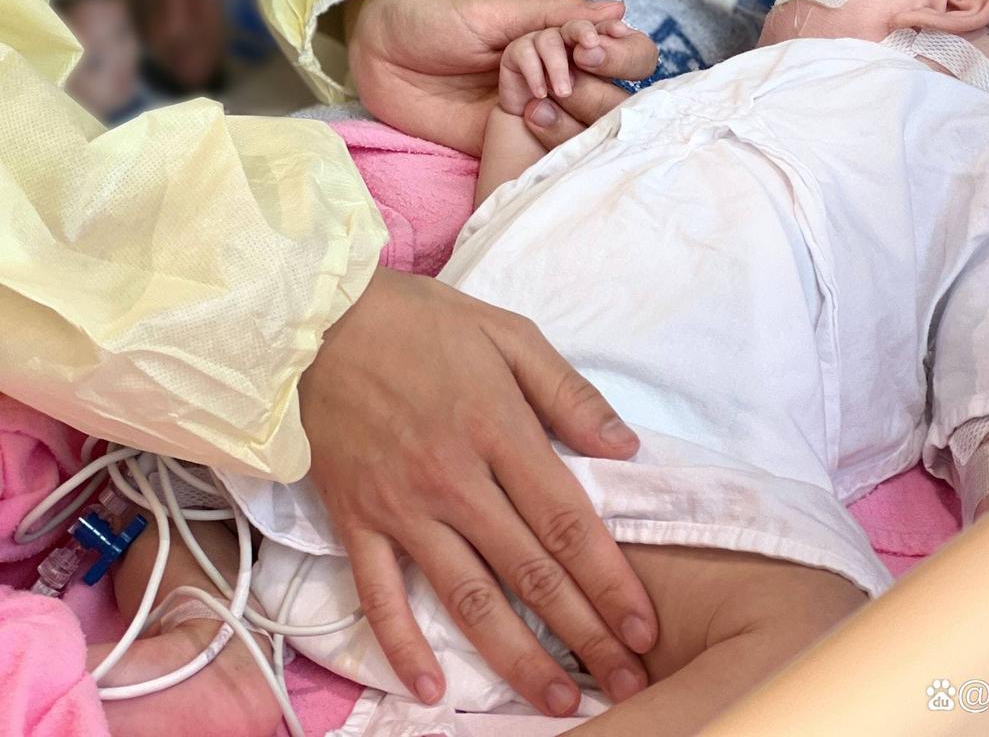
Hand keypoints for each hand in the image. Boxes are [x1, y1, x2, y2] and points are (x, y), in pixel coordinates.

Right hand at [302, 268, 658, 714]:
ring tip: (557, 702)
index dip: (609, 579)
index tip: (643, 627)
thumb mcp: (506, 331)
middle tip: (624, 684)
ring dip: (515, 658)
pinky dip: (404, 647)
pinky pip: (381, 595)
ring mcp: (402, 506)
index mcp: (499, 428)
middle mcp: (455, 479)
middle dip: (583, 634)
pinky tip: (433, 690)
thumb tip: (625, 448)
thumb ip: (567, 392)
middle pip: (529, 571)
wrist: (314, 321)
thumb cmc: (419, 322)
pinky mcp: (355, 520)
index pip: (566, 520)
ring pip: (466, 598)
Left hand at [348, 0, 653, 155]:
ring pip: (591, 127)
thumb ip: (555, 13)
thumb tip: (619, 8)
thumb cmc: (435, 18)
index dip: (620, 51)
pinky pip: (550, 153)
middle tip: (560, 81)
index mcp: (563, 37)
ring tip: (533, 97)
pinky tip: (530, 123)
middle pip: (620, 93)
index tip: (587, 46)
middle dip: (602, 85)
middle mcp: (561, 77)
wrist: (378, 53)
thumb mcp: (496, 8)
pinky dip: (552, 142)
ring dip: (573, 113)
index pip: (624, 49)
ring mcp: (540, 113)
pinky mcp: (512, 143)